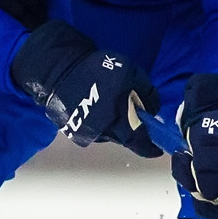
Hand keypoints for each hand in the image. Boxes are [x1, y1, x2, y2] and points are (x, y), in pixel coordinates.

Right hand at [10, 20, 160, 154]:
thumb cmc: (97, 69)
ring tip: (112, 108)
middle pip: (125, 139)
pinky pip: (95, 133)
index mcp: (118, 116)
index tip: (157, 150)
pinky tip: (98, 110)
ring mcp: (86, 133)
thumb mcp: (130, 72)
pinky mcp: (74, 132)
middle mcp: (102, 130)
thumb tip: (153, 110)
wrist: (60, 70)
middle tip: (134, 117)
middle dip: (132, 131)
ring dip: (116, 128)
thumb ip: (146, 92)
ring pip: (110, 136)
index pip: (139, 141)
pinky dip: (101, 125)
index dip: (149, 148)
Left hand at [179, 74, 217, 218]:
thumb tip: (210, 197)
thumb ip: (211, 174)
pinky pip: (196, 183)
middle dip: (202, 193)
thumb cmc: (214, 125)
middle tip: (192, 172)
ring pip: (204, 194)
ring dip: (190, 179)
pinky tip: (184, 156)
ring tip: (186, 157)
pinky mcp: (209, 171)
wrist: (208, 104)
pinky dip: (187, 173)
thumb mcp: (211, 149)